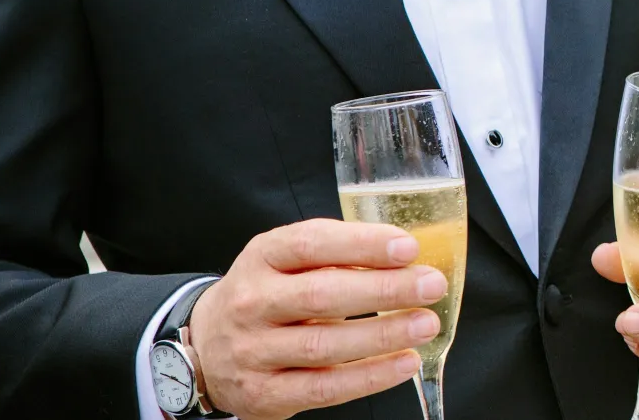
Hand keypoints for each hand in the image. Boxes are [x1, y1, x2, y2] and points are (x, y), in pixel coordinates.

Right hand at [187, 219, 448, 419]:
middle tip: (432, 286)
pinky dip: (370, 377)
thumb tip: (406, 257)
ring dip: (383, 335)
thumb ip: (337, 253)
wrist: (206, 348)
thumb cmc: (268, 295)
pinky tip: (404, 362)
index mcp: (262, 257)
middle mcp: (251, 302)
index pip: (310, 244)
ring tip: (426, 324)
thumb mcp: (288, 261)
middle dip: (385, 290)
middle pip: (321, 295)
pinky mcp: (264, 393)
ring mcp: (253, 351)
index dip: (361, 244)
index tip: (408, 248)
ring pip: (324, 344)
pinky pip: (324, 387)